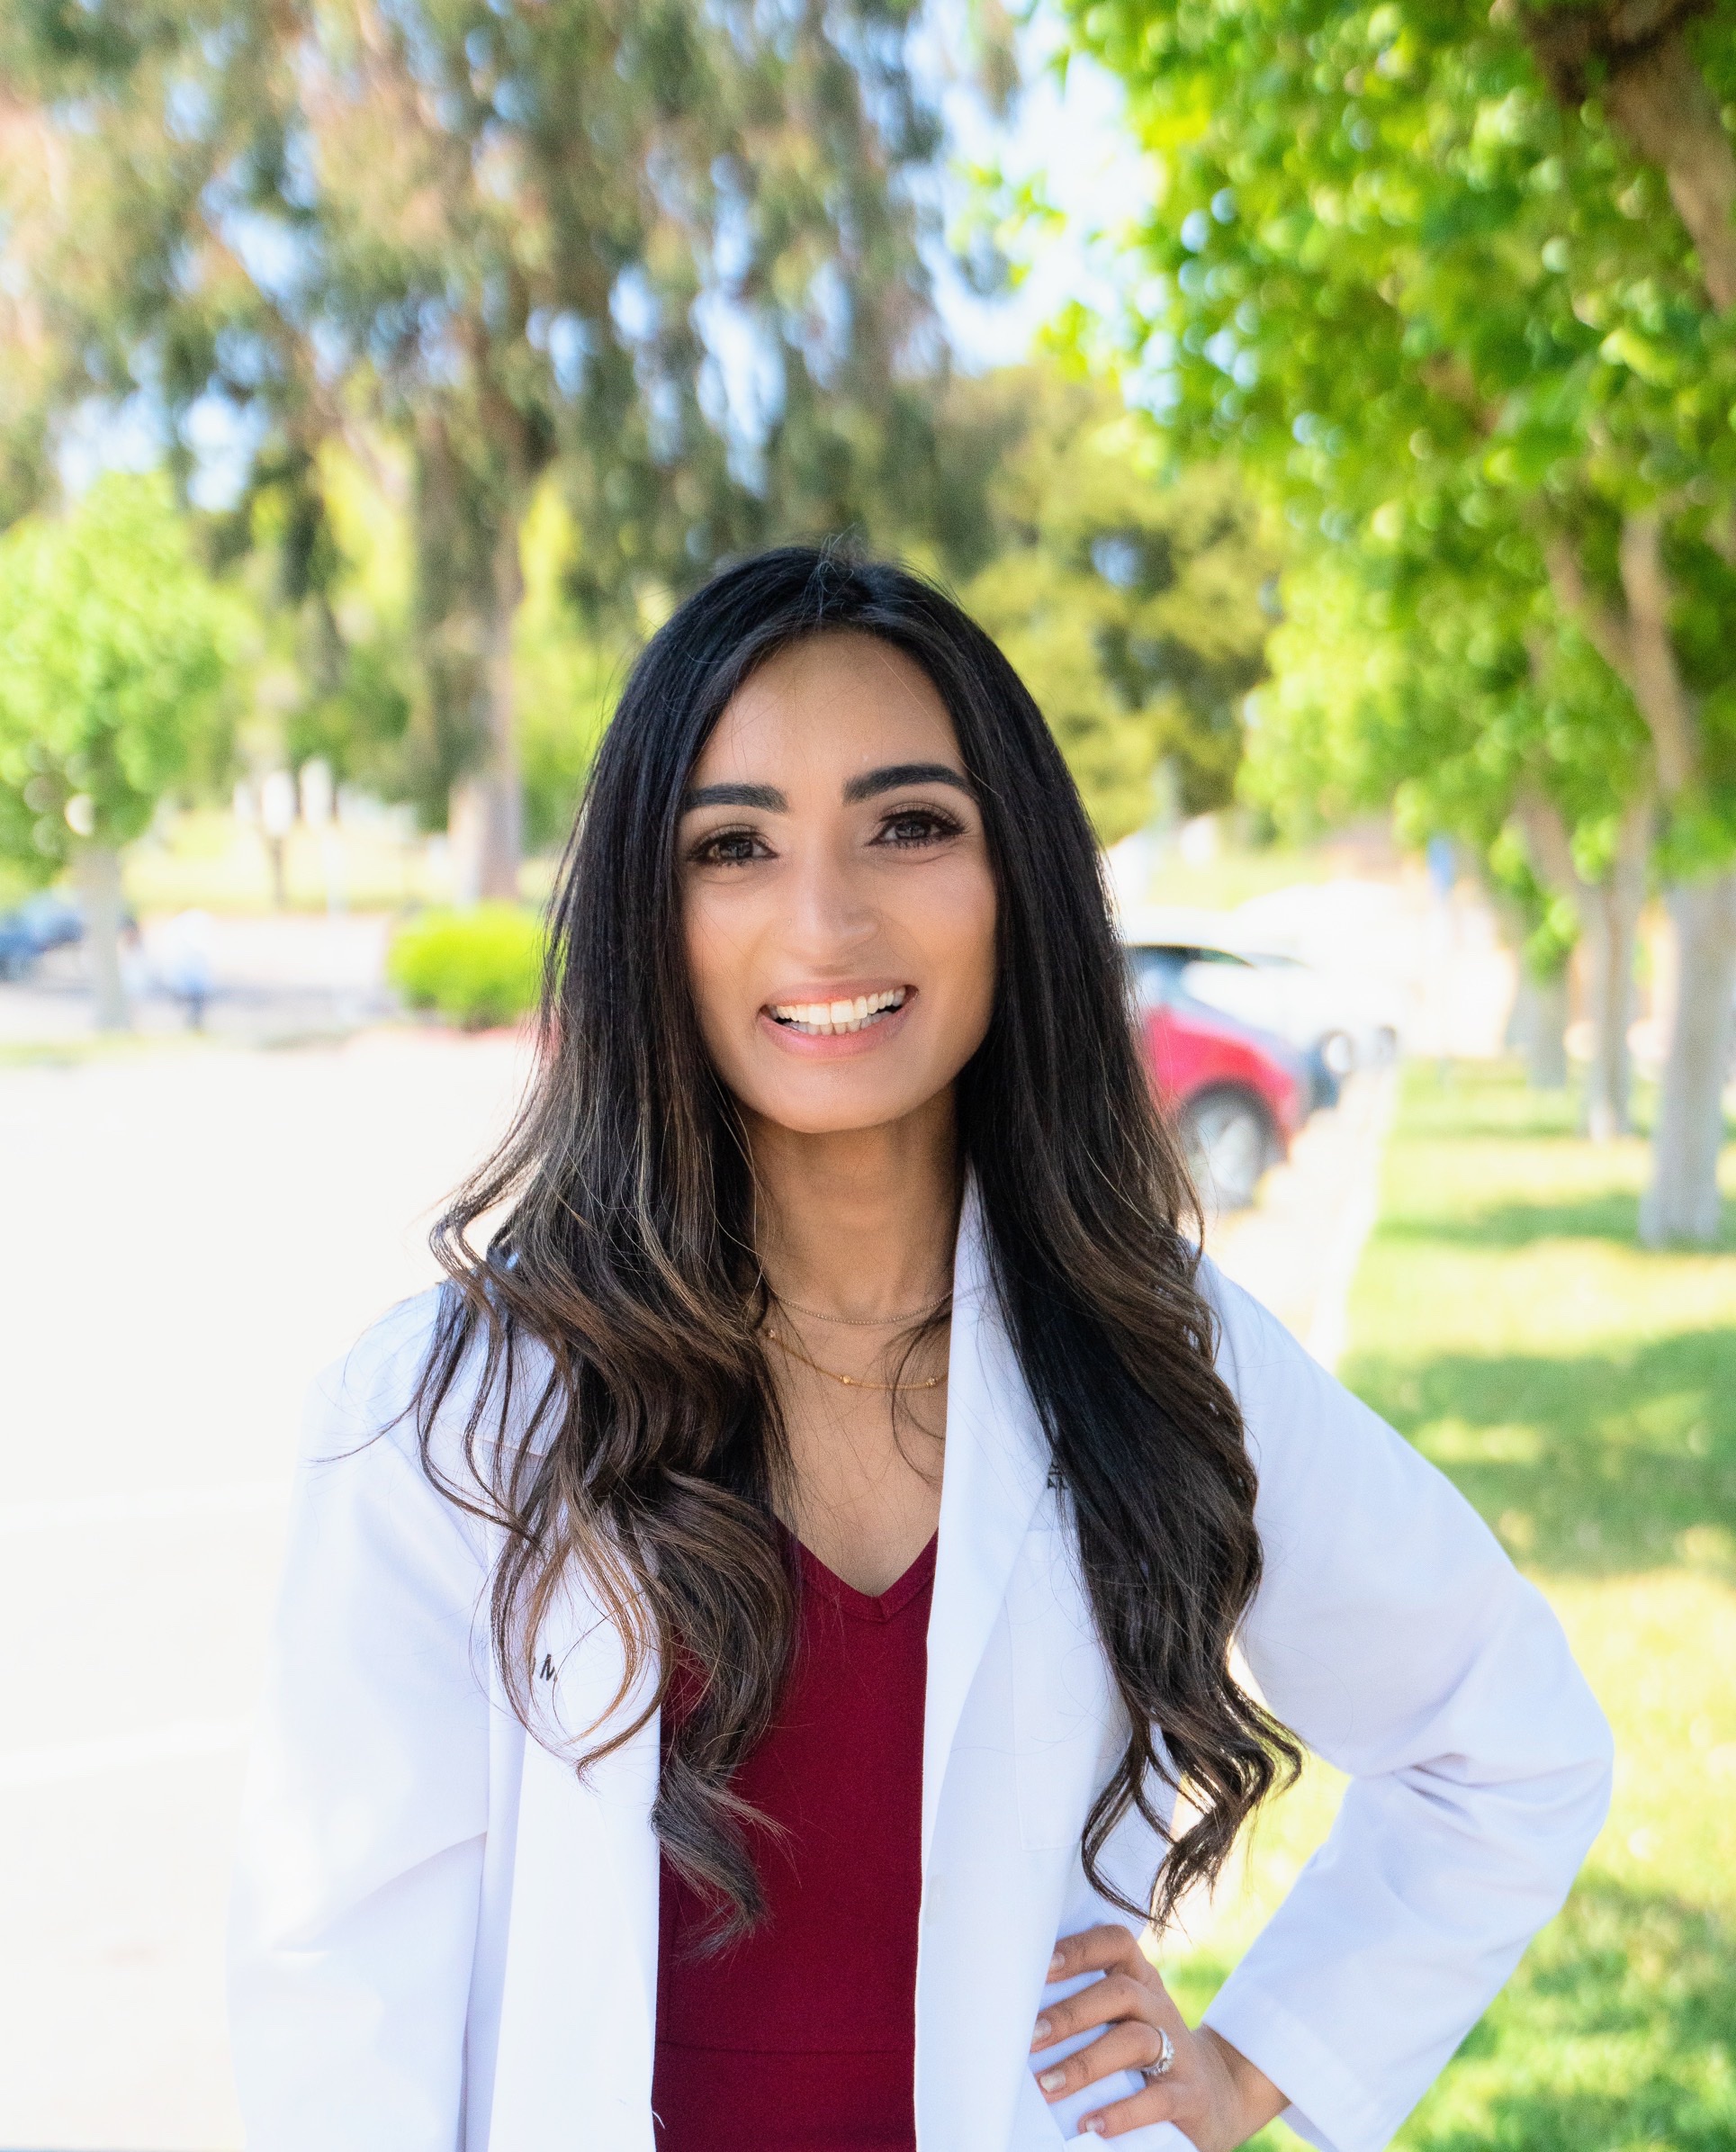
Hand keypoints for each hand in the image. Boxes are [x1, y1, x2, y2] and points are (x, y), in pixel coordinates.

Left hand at [1031, 1925, 1285, 2146]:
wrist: (1217, 2094)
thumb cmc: (1145, 2050)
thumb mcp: (1123, 2017)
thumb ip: (1087, 2003)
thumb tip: (1013, 2008)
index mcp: (1140, 1980)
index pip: (1115, 1943)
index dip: (1080, 1948)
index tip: (1040, 1965)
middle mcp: (1158, 2007)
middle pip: (1118, 1993)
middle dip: (1070, 2013)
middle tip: (1029, 2037)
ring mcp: (1178, 2050)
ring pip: (1134, 2041)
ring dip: (1085, 2063)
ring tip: (1047, 2086)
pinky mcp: (1189, 2095)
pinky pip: (1158, 2099)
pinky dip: (1122, 2113)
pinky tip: (1090, 2125)